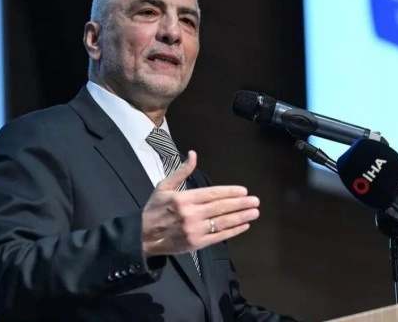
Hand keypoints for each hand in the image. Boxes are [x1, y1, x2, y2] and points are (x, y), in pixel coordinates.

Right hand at [141, 151, 259, 256]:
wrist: (142, 236)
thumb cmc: (154, 209)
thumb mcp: (164, 186)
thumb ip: (182, 172)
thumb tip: (193, 154)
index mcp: (184, 199)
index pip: (212, 194)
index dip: (230, 192)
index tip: (243, 191)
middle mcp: (191, 214)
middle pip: (221, 208)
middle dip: (240, 204)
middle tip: (255, 201)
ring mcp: (194, 230)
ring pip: (222, 222)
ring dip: (241, 217)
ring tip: (254, 212)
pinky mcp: (196, 244)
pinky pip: (218, 237)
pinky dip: (232, 231)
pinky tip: (243, 226)